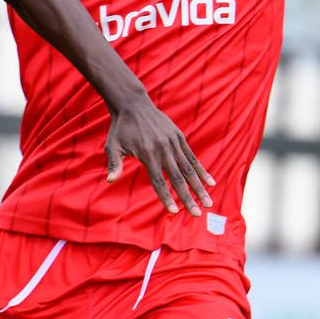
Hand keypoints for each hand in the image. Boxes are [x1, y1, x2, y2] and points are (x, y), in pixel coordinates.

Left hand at [105, 99, 213, 213]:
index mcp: (147, 154)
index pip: (159, 181)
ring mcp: (173, 143)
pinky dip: (201, 170)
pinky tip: (210, 182)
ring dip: (200, 187)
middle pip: (178, 178)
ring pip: (189, 169)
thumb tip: (110, 181)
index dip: (167, 197)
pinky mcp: (179, 137)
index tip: (175, 212)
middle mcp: (163, 150)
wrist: (133, 104)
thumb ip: (114, 164)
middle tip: (199, 213)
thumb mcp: (113, 146)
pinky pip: (192, 157)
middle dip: (189, 197)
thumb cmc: (121, 128)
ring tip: (209, 202)